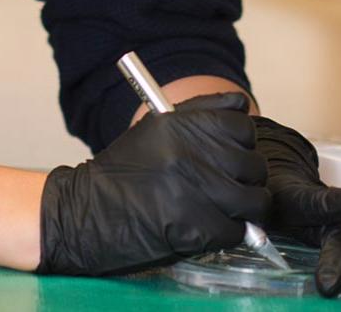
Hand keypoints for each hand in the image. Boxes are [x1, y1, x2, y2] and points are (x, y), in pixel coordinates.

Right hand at [38, 92, 269, 274]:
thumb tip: (242, 105)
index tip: (232, 155)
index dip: (243, 143)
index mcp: (179, 124)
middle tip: (227, 189)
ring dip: (244, 212)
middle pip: (254, 165)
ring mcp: (194, 191)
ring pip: (254, 202)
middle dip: (247, 181)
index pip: (242, 125)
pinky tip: (207, 230)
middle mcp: (189, 152)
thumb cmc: (122, 173)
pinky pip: (237, 232)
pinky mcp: (197, 229)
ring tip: (223, 212)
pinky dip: (228, 235)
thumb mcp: (154, 130)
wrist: (86, 213)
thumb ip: (199, 115)